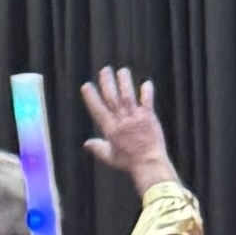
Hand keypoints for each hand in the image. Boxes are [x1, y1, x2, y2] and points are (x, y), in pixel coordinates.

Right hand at [81, 67, 170, 191]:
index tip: (86, 85)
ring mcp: (135, 118)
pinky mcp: (149, 118)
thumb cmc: (129, 162)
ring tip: (122, 70)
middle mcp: (122, 121)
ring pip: (128, 96)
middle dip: (107, 83)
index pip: (98, 110)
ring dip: (125, 82)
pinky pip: (147, 102)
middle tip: (104, 70)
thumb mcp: (109, 157)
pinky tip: (146, 83)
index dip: (91, 97)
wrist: (148, 163)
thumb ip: (98, 148)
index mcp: (111, 130)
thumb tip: (86, 143)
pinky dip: (147, 92)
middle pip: (112, 98)